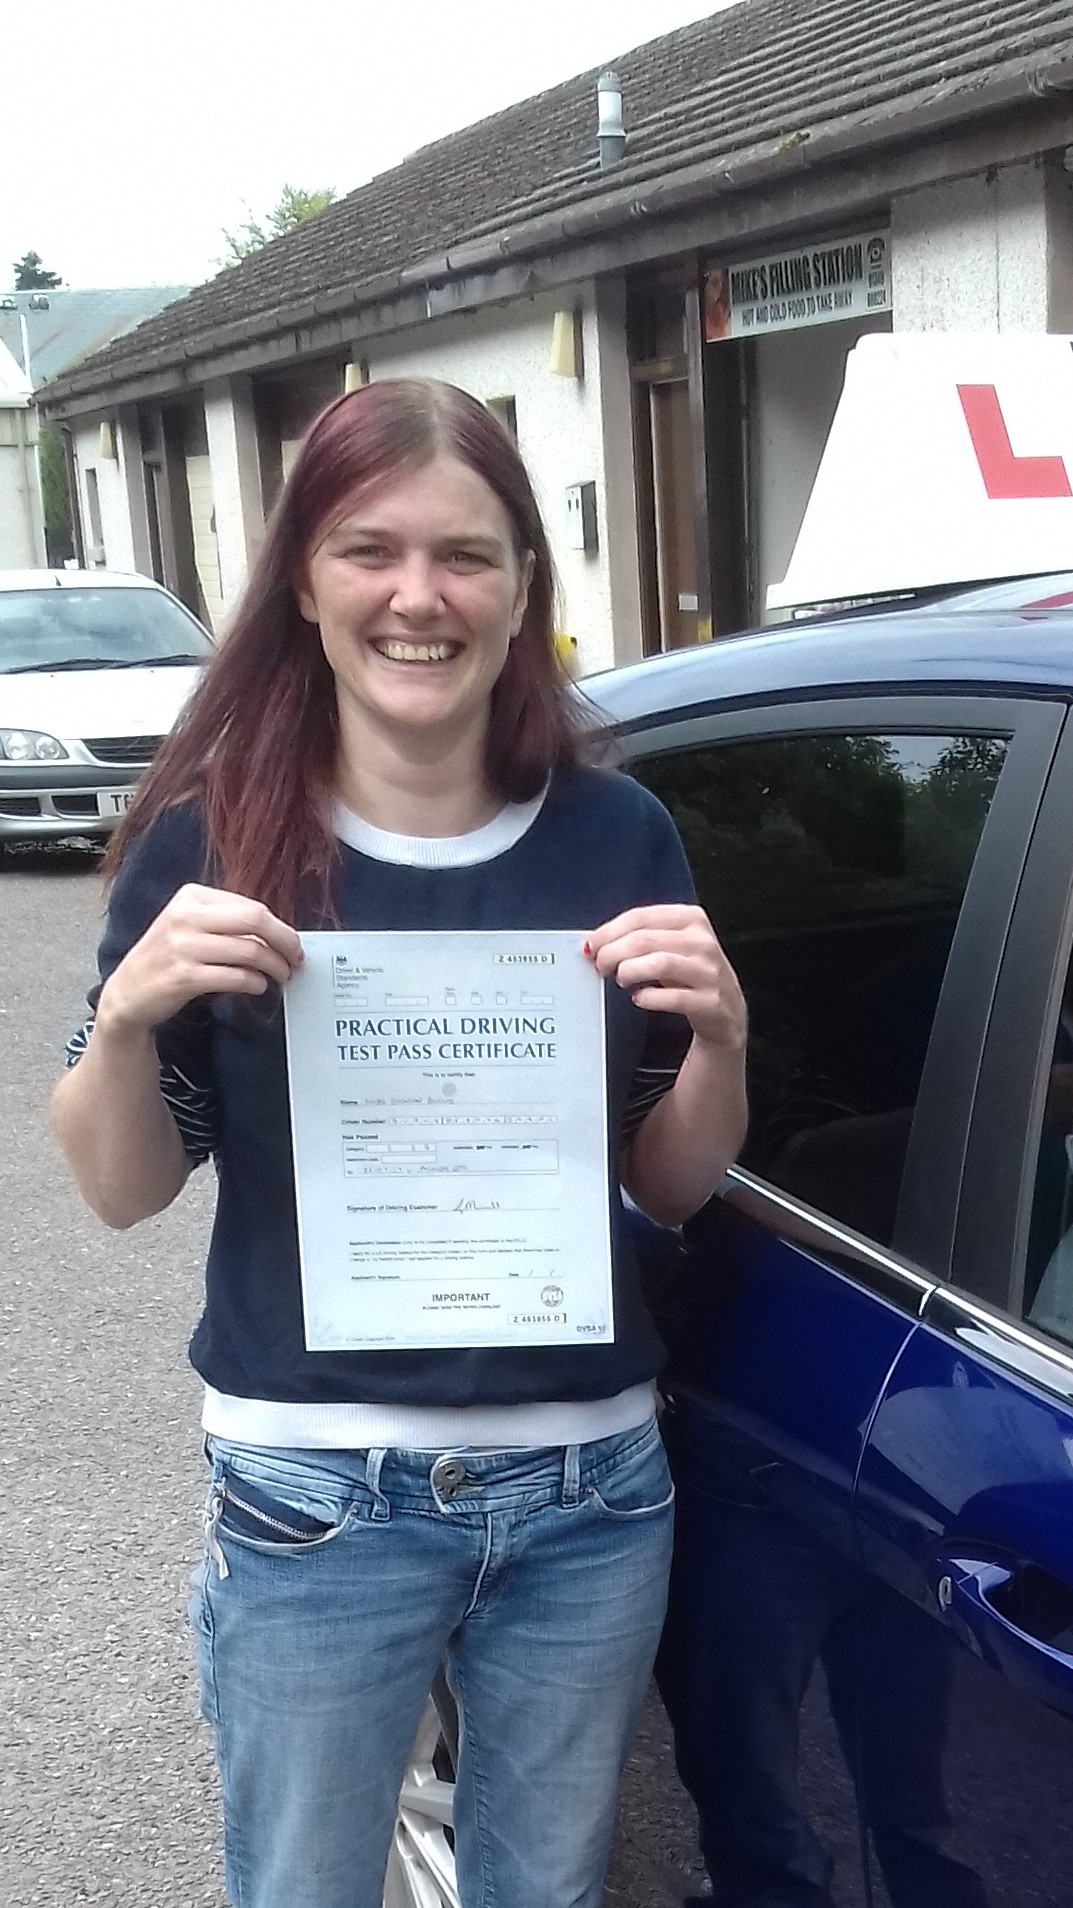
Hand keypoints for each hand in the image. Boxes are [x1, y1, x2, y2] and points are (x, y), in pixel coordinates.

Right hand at [96, 883, 303, 1036]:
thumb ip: (227, 922)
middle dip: (285, 942)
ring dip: (274, 967)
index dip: (281, 928)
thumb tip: (276, 932)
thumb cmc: (166, 958)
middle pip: (255, 921)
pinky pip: (235, 977)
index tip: (293, 944)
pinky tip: (258, 986)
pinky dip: (255, 983)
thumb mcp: (189, 926)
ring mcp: (182, 946)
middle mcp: (185, 917)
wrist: (127, 993)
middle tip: (295, 960)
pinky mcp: (183, 977)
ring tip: (280, 977)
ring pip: (250, 951)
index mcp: (192, 897)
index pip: (252, 907)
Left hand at [586, 904, 745, 1051]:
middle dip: (613, 953)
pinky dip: (649, 997)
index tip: (592, 945)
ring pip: (659, 963)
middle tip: (601, 966)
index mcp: (691, 918)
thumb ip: (639, 937)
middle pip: (644, 940)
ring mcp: (709, 972)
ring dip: (629, 971)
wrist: (726, 1010)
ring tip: (621, 978)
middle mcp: (703, 941)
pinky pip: (673, 997)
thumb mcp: (672, 945)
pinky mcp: (710, 1001)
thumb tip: (596, 942)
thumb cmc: (690, 973)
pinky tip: (639, 998)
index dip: (609, 931)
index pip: (640, 917)